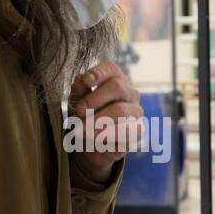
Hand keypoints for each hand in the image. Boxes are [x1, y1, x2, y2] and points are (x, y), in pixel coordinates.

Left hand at [69, 61, 142, 179]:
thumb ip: (79, 90)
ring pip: (120, 110)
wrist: (90, 144)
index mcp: (114, 79)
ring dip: (97, 120)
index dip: (99, 73)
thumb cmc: (85, 117)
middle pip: (117, 87)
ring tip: (80, 130)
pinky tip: (96, 139)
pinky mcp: (137, 130)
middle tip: (79, 111)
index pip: (111, 69)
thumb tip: (81, 80)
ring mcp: (136, 111)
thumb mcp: (77, 102)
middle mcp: (129, 92)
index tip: (86, 81)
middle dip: (94, 99)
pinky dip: (107, 135)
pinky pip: (126, 130)